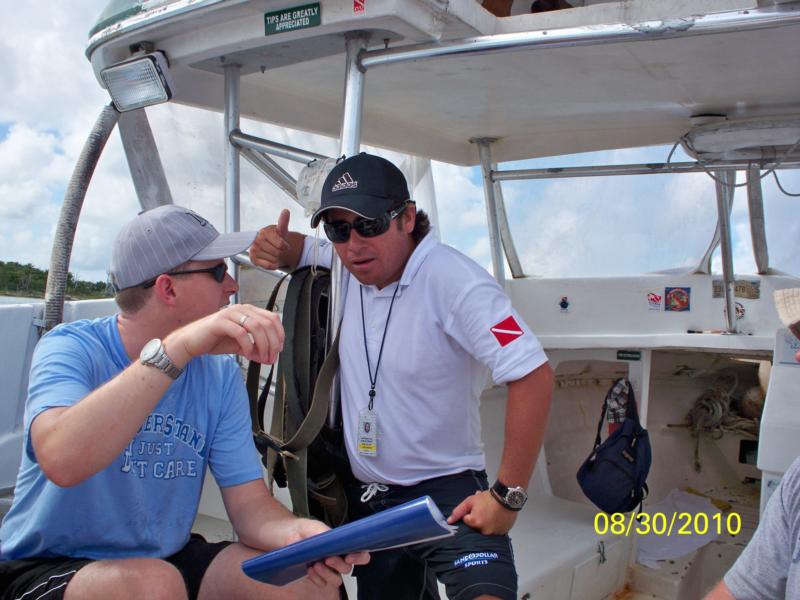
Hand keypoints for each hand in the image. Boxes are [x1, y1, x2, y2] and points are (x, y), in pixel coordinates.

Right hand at [165, 304, 283, 364]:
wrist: (191, 342)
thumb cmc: (215, 340)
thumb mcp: (240, 345)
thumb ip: (255, 349)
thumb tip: (270, 359)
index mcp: (248, 311)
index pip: (272, 318)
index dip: (279, 334)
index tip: (278, 350)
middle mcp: (241, 308)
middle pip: (267, 323)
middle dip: (272, 342)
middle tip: (271, 357)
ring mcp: (230, 313)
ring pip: (256, 326)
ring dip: (263, 345)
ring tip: (261, 357)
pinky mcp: (220, 322)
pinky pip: (241, 333)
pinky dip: (248, 345)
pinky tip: (247, 354)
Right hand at [250, 209, 290, 269]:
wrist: (272, 246)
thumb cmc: (277, 238)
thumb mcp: (282, 231)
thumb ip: (284, 222)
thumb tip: (286, 211)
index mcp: (264, 232)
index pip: (281, 244)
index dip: (286, 246)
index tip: (284, 244)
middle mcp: (257, 240)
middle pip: (278, 253)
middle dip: (281, 253)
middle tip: (279, 249)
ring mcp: (254, 249)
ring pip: (274, 260)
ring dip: (277, 259)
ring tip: (274, 253)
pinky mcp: (253, 259)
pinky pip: (268, 266)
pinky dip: (273, 265)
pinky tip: (272, 260)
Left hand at [286, 518, 369, 588]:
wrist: (288, 536)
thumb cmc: (305, 530)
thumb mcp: (316, 527)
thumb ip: (326, 533)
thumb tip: (334, 539)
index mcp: (343, 545)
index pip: (360, 554)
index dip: (359, 557)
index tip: (349, 557)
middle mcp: (338, 558)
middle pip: (348, 569)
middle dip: (338, 565)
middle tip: (328, 559)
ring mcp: (328, 569)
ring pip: (336, 579)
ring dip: (327, 574)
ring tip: (316, 565)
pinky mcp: (318, 576)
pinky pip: (323, 584)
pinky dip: (317, 578)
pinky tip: (310, 569)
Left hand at [447, 489, 517, 534]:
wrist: (507, 497)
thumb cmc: (488, 498)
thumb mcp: (470, 501)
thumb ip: (458, 512)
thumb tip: (449, 521)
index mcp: (475, 523)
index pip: (467, 521)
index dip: (470, 513)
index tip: (476, 508)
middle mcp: (484, 531)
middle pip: (476, 527)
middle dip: (478, 519)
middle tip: (484, 510)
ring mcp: (494, 533)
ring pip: (485, 530)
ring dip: (486, 524)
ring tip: (491, 513)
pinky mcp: (503, 533)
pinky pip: (495, 531)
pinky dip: (494, 526)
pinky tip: (497, 518)